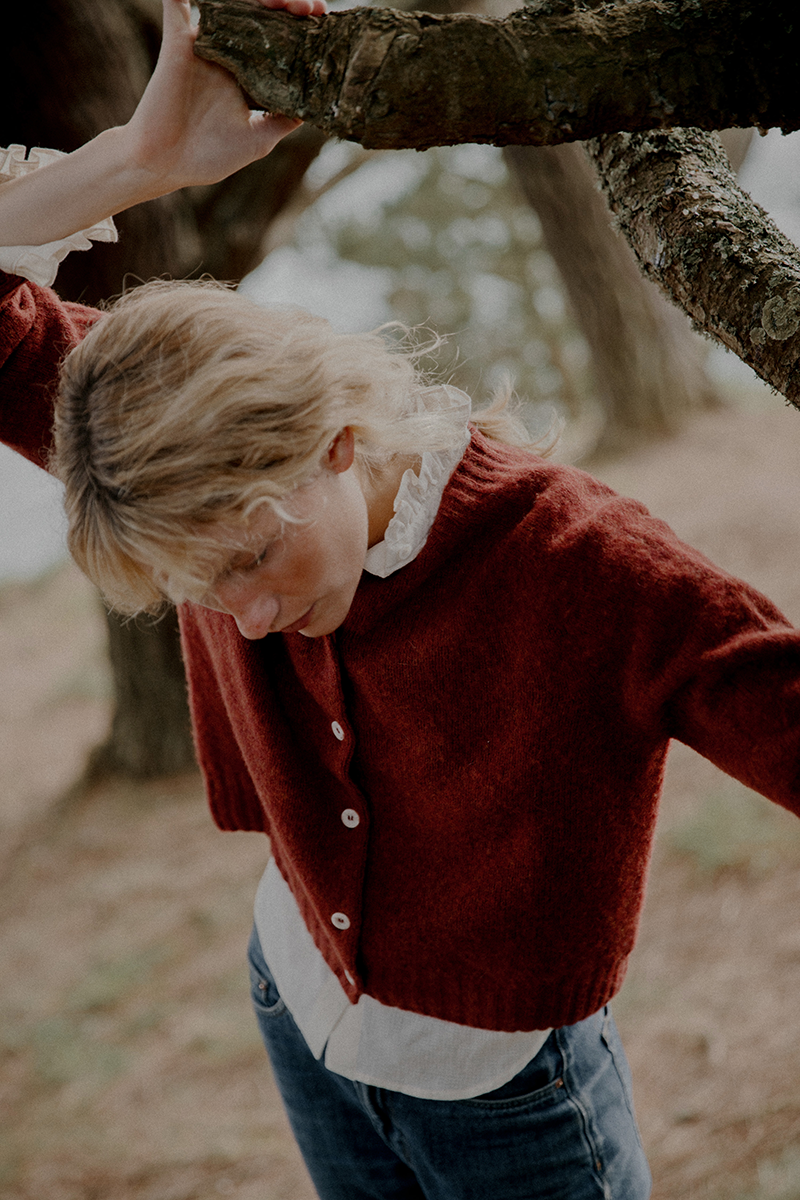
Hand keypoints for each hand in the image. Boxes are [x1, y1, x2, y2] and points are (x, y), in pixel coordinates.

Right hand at [124, 0, 325, 192]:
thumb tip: (316, 108)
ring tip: (287, 0)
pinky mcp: (179, 43)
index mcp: (247, 76)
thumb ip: (284, 120)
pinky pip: (178, 4)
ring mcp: (204, 46)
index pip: (278, 44)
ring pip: (232, 5)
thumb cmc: (207, 157)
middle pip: (262, 19)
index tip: (322, 24)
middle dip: (289, 8)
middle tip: (312, 7)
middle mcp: (228, 56)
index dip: (301, 31)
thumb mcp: (259, 140)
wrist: (165, 165)